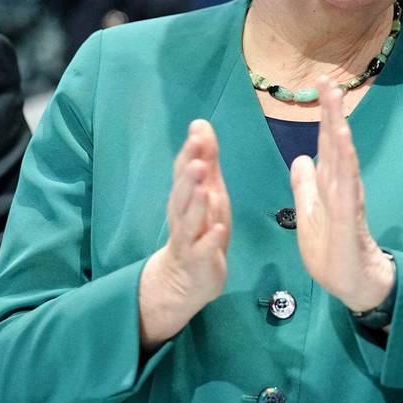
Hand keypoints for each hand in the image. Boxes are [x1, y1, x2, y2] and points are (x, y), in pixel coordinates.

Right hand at [139, 120, 231, 349]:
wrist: (184, 279)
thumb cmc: (200, 228)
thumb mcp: (207, 190)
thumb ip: (206, 159)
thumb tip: (201, 123)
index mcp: (186, 197)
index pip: (185, 171)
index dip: (191, 152)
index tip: (198, 130)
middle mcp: (183, 216)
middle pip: (184, 194)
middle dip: (190, 177)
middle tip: (197, 159)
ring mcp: (190, 239)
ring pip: (190, 221)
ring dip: (198, 205)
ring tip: (206, 189)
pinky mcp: (200, 261)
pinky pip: (204, 250)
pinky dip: (210, 240)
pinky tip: (218, 229)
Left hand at [289, 77, 393, 312]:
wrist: (353, 282)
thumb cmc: (331, 251)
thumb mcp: (308, 214)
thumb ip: (305, 187)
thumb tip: (300, 158)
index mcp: (329, 184)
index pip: (325, 144)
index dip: (322, 116)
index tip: (320, 87)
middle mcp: (341, 184)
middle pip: (335, 142)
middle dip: (331, 111)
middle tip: (327, 80)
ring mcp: (347, 197)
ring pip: (343, 156)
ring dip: (338, 127)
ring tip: (335, 100)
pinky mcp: (349, 214)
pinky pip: (347, 182)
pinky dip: (344, 159)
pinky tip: (342, 139)